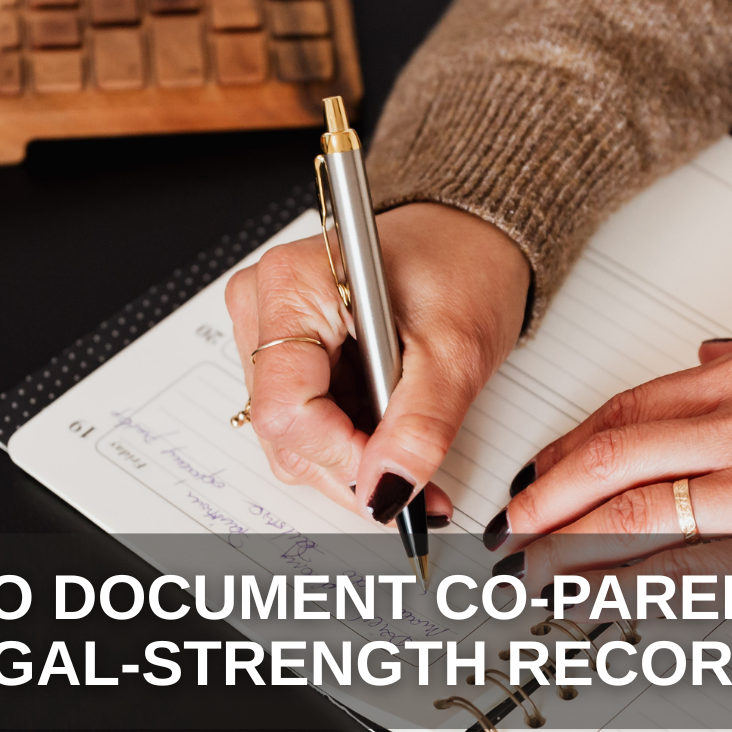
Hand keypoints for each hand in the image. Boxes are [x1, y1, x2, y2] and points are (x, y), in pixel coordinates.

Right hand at [224, 202, 529, 524]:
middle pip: (282, 430)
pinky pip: (301, 423)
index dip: (340, 454)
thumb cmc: (461, 267)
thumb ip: (419, 427)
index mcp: (292, 286)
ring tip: (407, 450)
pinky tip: (388, 436)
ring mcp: (267, 332)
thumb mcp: (456, 351)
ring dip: (351, 460)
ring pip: (290, 437)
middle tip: (414, 479)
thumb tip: (385, 491)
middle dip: (350, 466)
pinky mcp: (285, 354)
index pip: (285, 408)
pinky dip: (347, 444)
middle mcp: (263, 306)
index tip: (392, 472)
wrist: (469, 239)